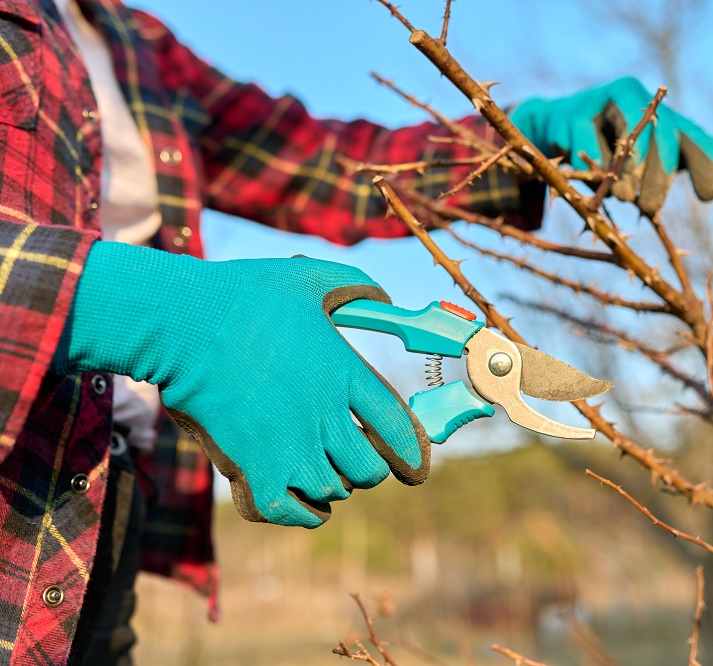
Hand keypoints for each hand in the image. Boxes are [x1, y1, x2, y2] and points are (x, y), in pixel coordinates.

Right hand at [55, 243, 429, 527]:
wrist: (184, 321)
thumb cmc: (244, 294)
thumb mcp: (310, 277)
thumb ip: (354, 285)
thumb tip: (385, 296)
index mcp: (346, 375)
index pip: (400, 429)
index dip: (409, 449)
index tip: (410, 461)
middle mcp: (327, 417)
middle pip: (369, 470)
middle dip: (365, 469)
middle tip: (351, 458)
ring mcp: (290, 447)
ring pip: (332, 491)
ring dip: (330, 485)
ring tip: (321, 472)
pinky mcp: (252, 468)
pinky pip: (291, 512)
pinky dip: (302, 514)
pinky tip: (306, 505)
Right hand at [510, 76, 712, 214]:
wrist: (560, 127)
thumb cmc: (618, 146)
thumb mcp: (658, 154)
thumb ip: (694, 161)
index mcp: (665, 116)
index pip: (694, 137)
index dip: (708, 163)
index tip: (708, 194)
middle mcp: (639, 101)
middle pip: (663, 137)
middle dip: (661, 177)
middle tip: (651, 208)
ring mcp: (604, 102)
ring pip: (630, 134)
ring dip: (631, 171)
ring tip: (627, 199)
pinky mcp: (573, 114)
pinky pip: (589, 144)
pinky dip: (595, 166)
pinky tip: (597, 184)